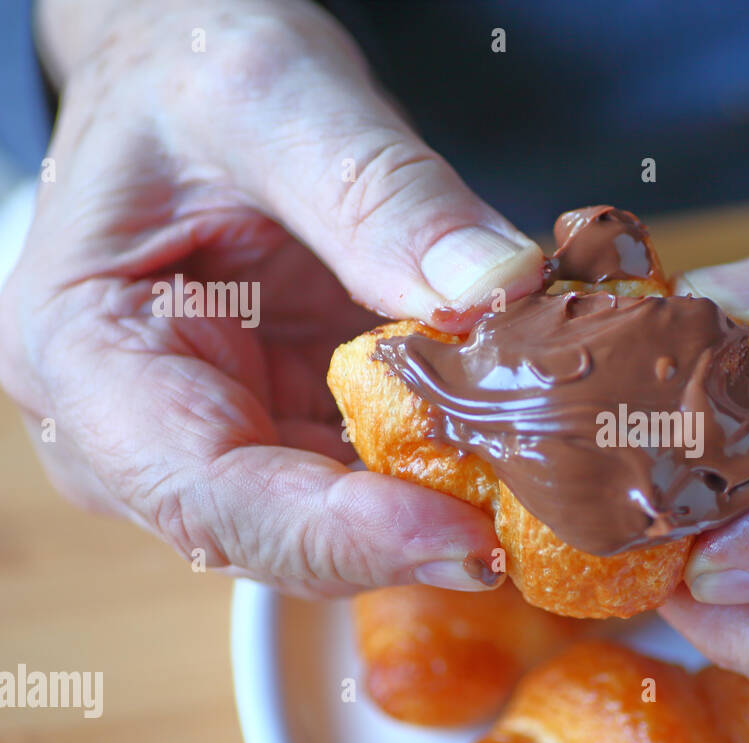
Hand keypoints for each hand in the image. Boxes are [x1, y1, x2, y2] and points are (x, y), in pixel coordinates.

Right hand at [0, 0, 542, 595]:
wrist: (185, 80)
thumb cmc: (190, 75)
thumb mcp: (277, 95)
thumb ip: (380, 193)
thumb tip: (498, 289)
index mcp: (86, 354)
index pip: (205, 492)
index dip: (338, 534)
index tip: (464, 534)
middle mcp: (136, 431)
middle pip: (276, 538)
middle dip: (406, 542)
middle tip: (537, 527)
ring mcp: (215, 442)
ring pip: (333, 532)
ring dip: (438, 519)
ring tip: (545, 498)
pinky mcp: (284, 433)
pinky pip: (367, 487)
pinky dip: (443, 478)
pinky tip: (515, 453)